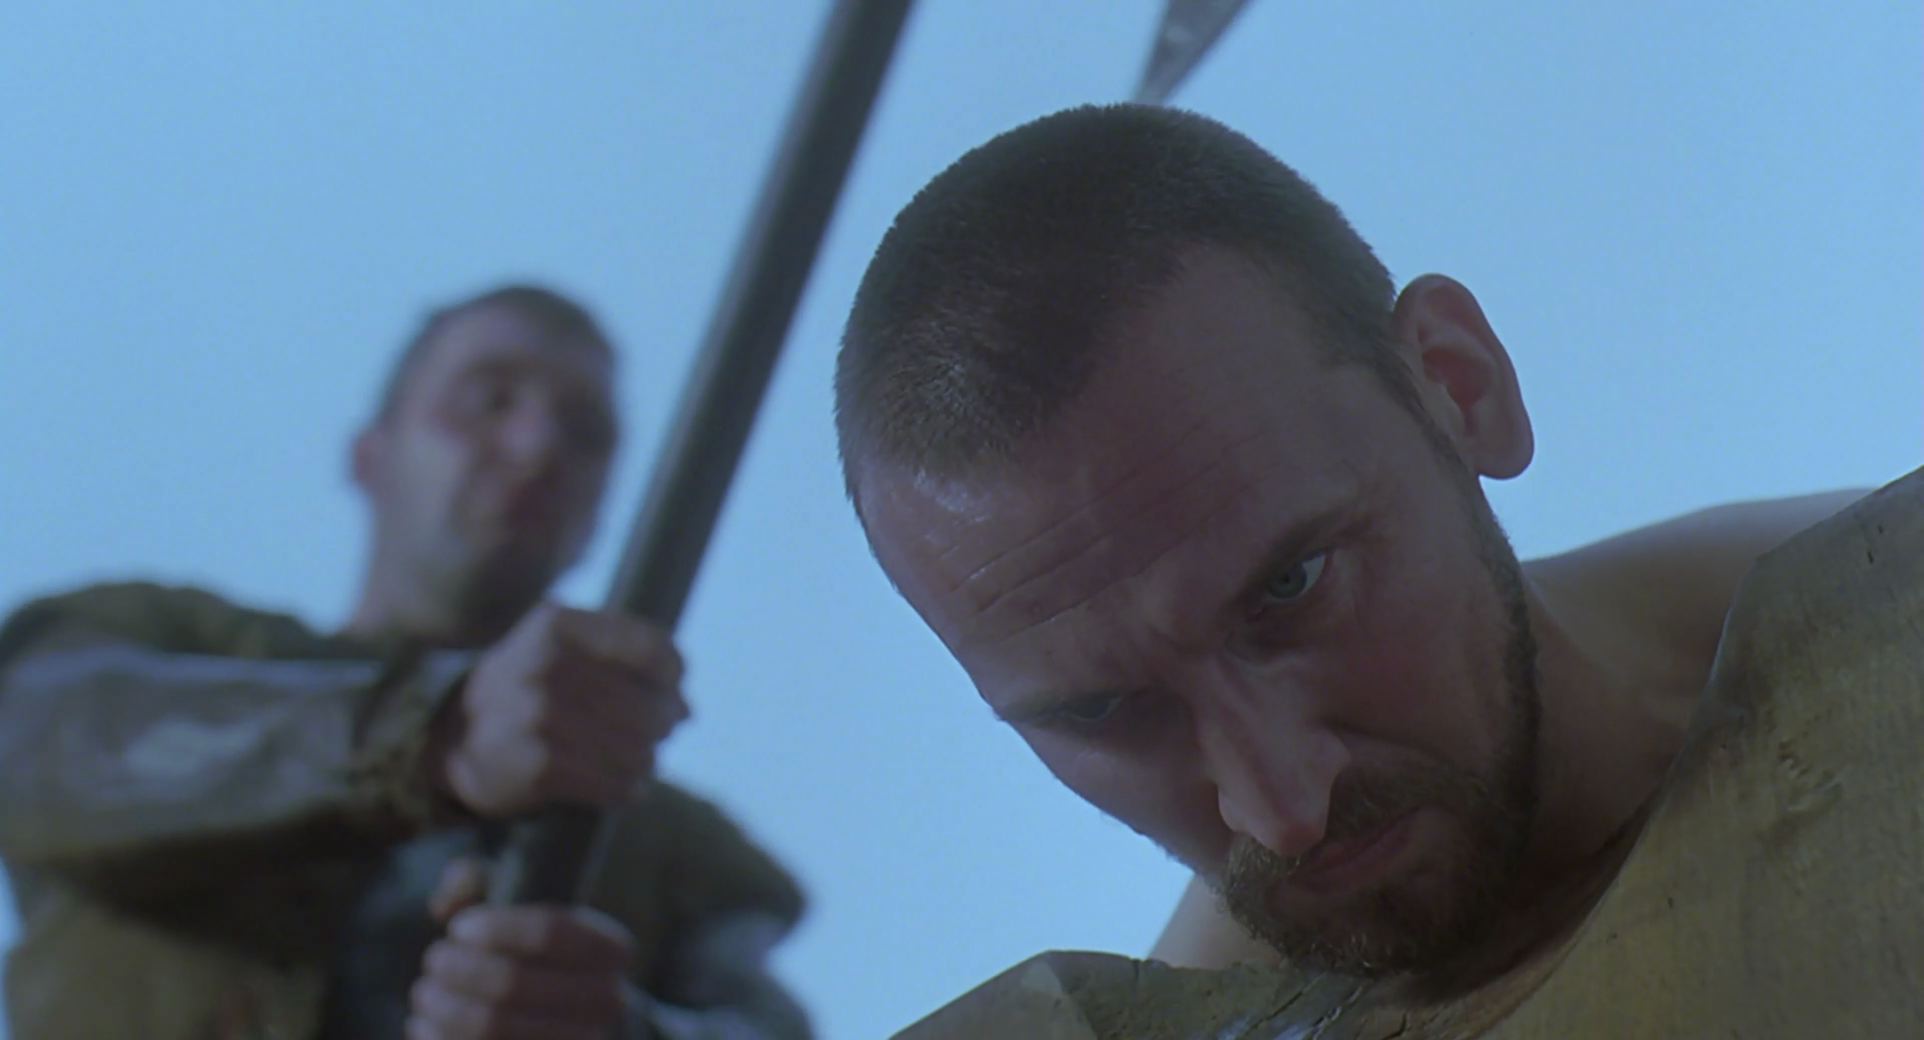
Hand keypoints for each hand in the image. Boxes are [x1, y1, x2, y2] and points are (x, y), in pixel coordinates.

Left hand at [408, 857, 634, 1039]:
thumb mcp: (524, 905)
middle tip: (434, 960)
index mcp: (612, 948)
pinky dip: (440, 1039)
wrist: (572, 1017)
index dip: (495, 928)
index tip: (458, 927)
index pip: (550, 931)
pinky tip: (425, 1025)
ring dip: (443, 1007)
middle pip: (513, 983)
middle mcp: (607, 1001)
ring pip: (491, 1026)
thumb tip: (446, 902)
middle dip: (459, 969)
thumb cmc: (537, 952)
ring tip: (425, 992)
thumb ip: (482, 882)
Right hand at [427, 602, 688, 816]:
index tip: (674, 690)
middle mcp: (545, 665)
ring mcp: (539, 717)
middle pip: (648, 702)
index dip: (674, 674)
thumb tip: (687, 707)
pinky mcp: (538, 767)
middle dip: (664, 722)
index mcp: (555, 625)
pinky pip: (612, 782)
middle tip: (661, 733)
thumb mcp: (558, 648)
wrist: (452, 741)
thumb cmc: (524, 689)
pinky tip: (625, 788)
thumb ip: (621, 657)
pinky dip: (628, 789)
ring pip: (636, 747)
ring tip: (640, 762)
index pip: (650, 648)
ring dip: (646, 760)